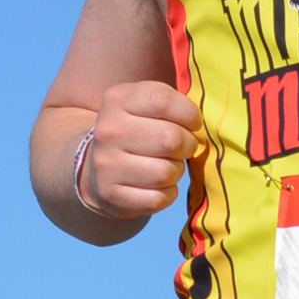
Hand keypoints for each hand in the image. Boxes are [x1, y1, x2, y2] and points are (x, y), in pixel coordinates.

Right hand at [79, 79, 199, 215]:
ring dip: (177, 171)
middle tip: (183, 148)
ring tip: (169, 166)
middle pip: (170, 138)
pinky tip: (160, 186)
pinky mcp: (111, 195)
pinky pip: (158, 199)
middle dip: (187, 145)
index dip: (189, 114)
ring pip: (166, 172)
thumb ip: (171, 103)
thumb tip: (201, 120)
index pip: (162, 100)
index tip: (193, 123)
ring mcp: (106, 164)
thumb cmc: (136, 131)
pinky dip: (168, 194)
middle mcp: (108, 130)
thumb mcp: (143, 104)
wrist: (97, 167)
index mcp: (118, 100)